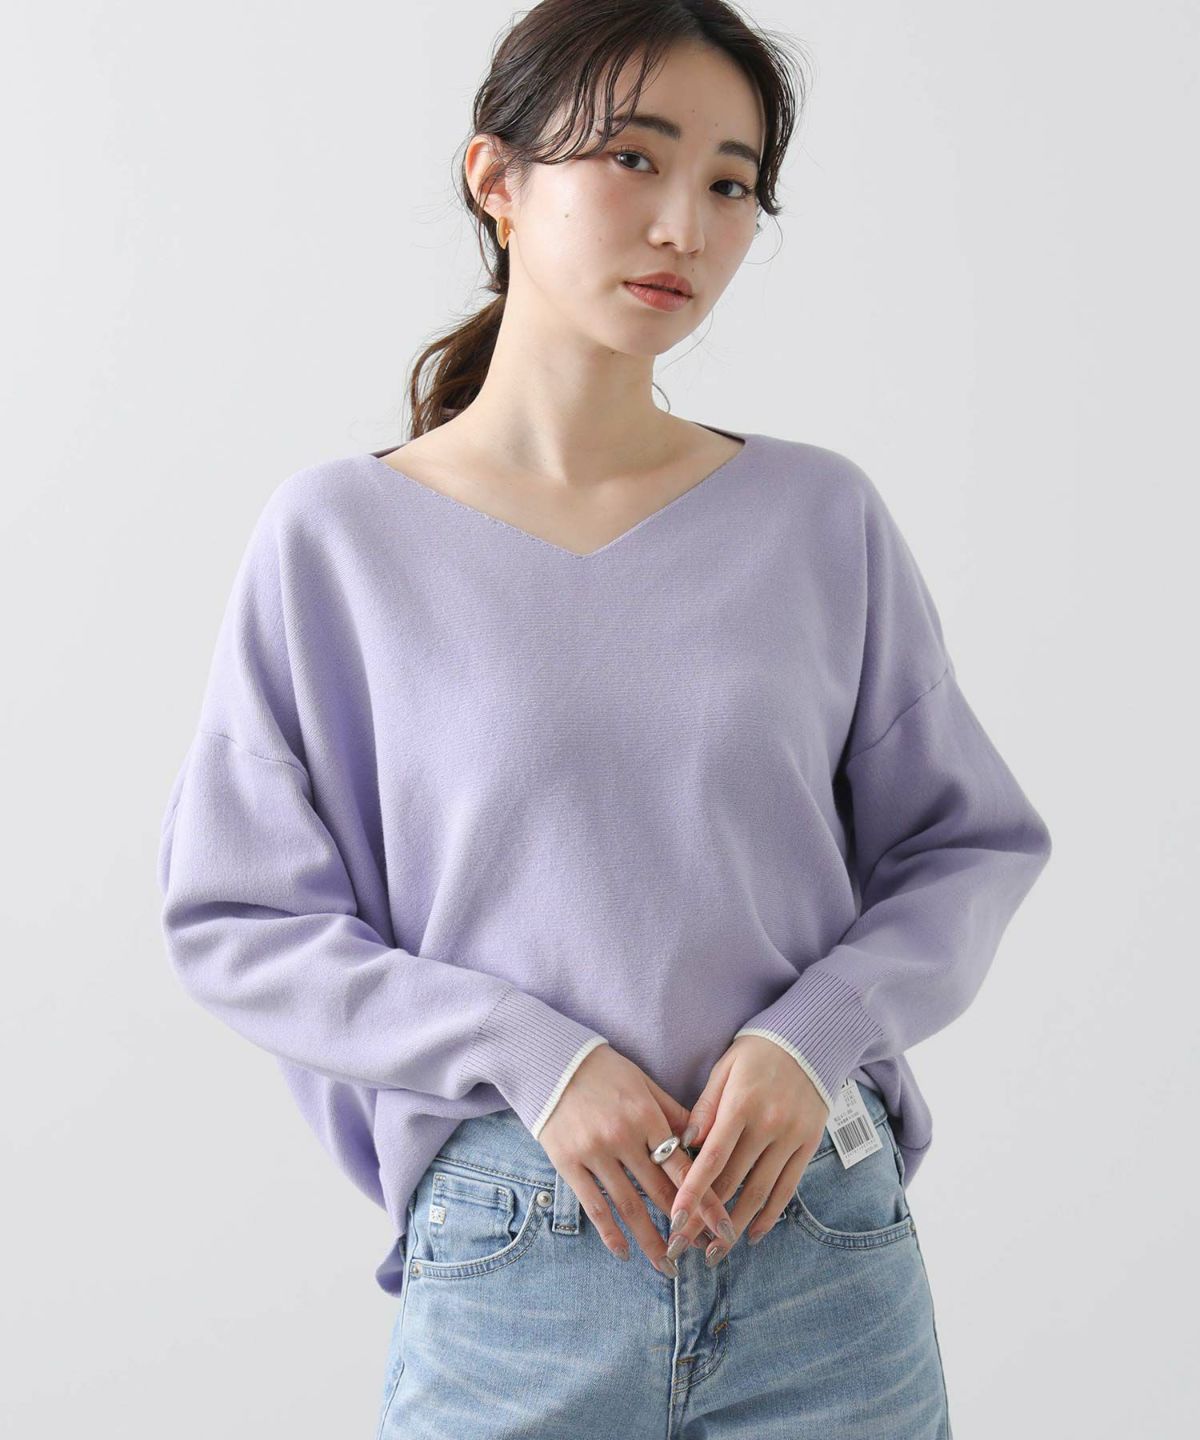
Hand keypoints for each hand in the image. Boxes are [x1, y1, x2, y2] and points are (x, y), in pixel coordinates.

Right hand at [538, 1044, 737, 1272]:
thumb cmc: (604, 1071)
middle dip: (684, 1226)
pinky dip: (609, 1233)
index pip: (682, 1166)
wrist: (551, 1062)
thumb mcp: (644, 1084)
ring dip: (650, 1240)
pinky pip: (593, 1205)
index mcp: (645, 1115)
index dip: (705, 1199)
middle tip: (703, 1252)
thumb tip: (703, 1141)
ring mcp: (594, 1152)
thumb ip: (672, 1114)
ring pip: (628, 1206)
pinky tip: (623, 1253)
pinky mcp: (568, 1163)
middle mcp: (622, 1137)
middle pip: (659, 1192)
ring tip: (668, 1265)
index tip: (722, 1226)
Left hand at [670, 1034, 829, 1258]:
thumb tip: (684, 1145)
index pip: (712, 1158)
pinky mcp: (808, 1146)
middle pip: (732, 1182)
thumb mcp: (724, 1069)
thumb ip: (705, 1109)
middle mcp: (768, 1126)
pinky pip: (787, 1188)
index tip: (675, 1220)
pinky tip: (753, 1233)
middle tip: (684, 1243)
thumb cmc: (757, 1053)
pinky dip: (770, 1215)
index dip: (693, 1192)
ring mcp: (791, 1138)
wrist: (810, 1040)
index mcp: (741, 1105)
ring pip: (759, 1192)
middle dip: (705, 1217)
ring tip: (715, 1251)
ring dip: (735, 1226)